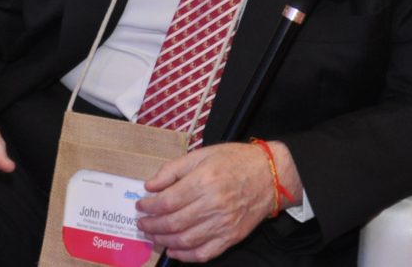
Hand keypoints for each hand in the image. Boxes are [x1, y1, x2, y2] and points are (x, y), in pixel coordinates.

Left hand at [136, 142, 299, 261]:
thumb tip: (150, 185)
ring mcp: (223, 223)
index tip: (141, 206)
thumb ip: (173, 170)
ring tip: (153, 236)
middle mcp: (213, 204)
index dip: (149, 206)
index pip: (168, 201)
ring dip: (164, 241)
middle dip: (152, 226)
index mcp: (204, 181)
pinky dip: (186, 256)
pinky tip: (174, 251)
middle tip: (142, 224)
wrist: (270, 175)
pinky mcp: (232, 236)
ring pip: (186, 240)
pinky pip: (205, 252)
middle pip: (174, 222)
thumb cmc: (235, 161)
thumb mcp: (201, 155)